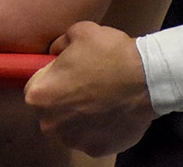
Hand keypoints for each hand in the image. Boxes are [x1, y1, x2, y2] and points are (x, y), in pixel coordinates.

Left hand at [24, 21, 155, 156]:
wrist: (148, 78)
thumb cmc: (110, 53)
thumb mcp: (79, 32)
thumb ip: (59, 44)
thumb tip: (55, 53)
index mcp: (40, 96)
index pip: (34, 88)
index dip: (50, 78)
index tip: (66, 74)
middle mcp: (50, 124)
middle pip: (50, 111)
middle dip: (63, 100)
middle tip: (85, 85)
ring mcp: (74, 141)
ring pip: (70, 127)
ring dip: (79, 116)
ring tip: (100, 99)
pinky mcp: (97, 150)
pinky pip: (91, 137)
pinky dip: (98, 128)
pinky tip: (111, 112)